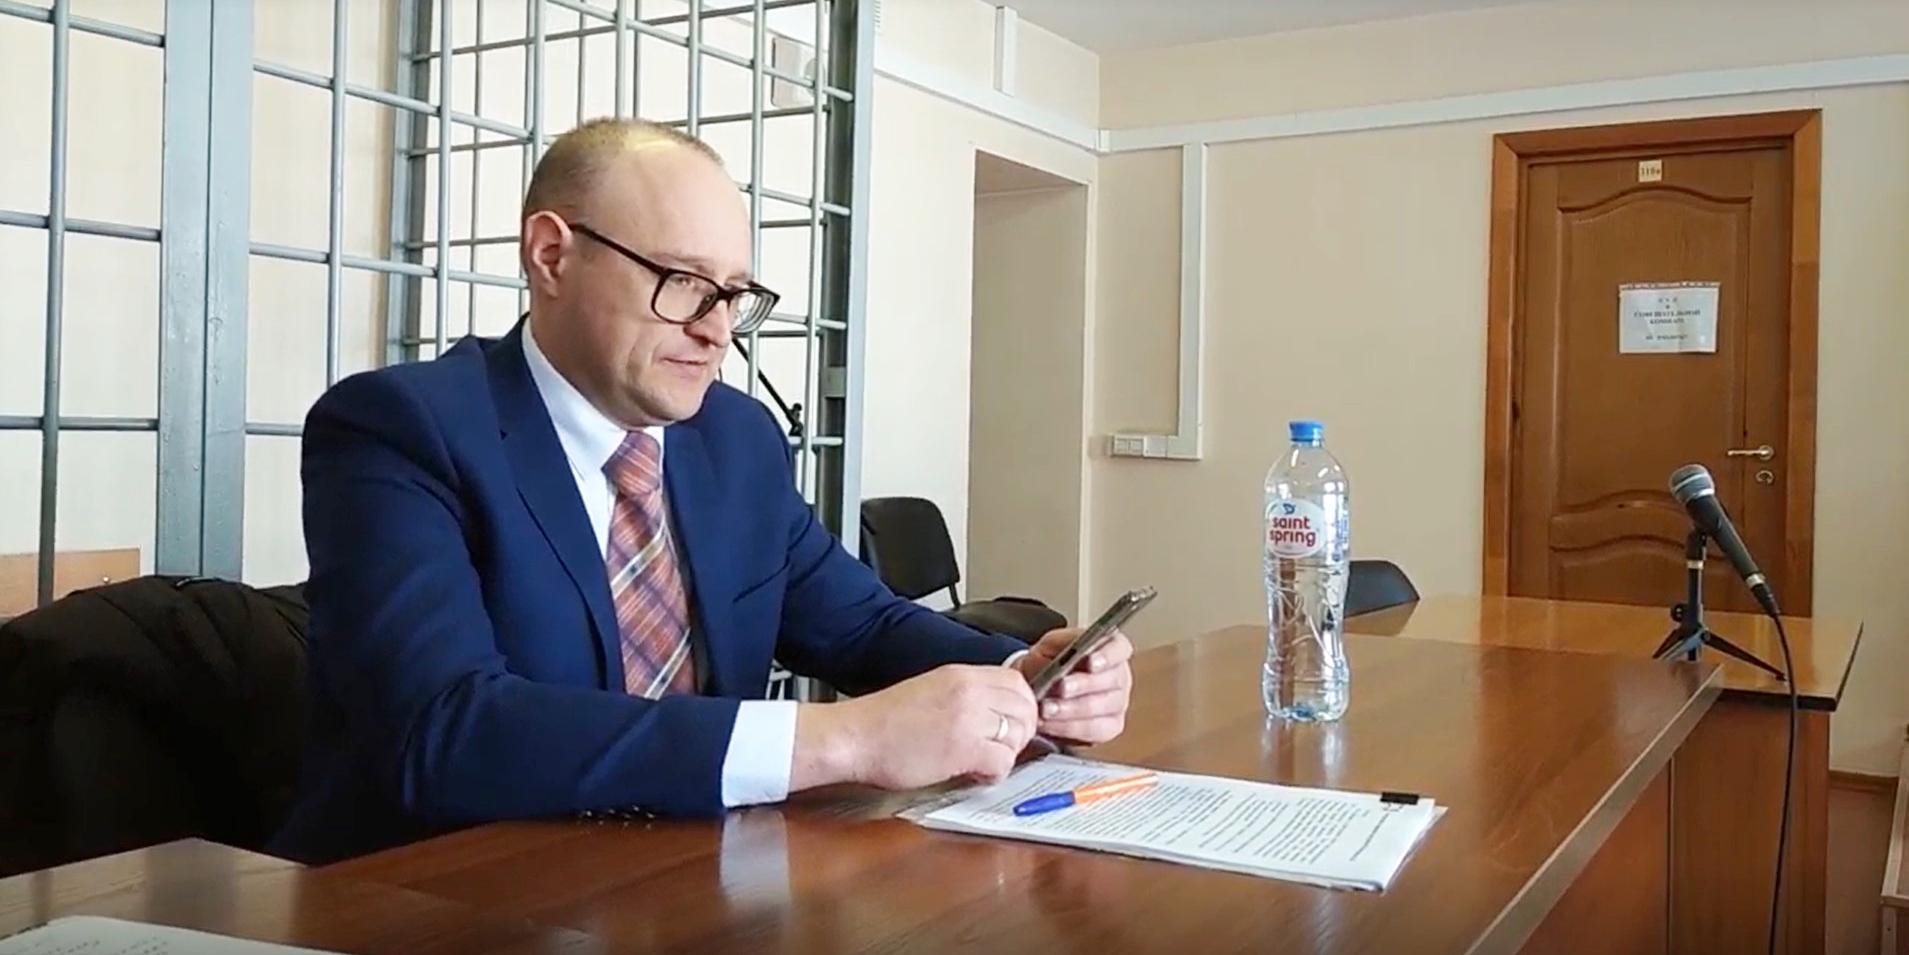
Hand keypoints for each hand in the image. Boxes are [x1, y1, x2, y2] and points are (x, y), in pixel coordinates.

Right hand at [791, 664, 1037, 791]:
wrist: (855, 736)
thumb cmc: (883, 721)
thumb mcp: (931, 690)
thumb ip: (965, 695)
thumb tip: (993, 712)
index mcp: (961, 674)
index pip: (1017, 682)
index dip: (1023, 706)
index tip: (1013, 722)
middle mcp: (969, 691)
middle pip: (1025, 707)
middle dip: (1022, 731)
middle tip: (1004, 746)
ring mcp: (968, 718)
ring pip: (1018, 734)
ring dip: (1008, 753)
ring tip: (986, 761)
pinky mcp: (963, 748)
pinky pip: (1003, 761)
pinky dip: (996, 773)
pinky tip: (976, 774)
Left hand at [1013, 628, 1133, 744]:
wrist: (1040, 686)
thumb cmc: (1049, 662)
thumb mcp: (1047, 648)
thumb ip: (1052, 651)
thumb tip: (1052, 664)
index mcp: (1111, 648)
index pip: (1119, 648)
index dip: (1107, 656)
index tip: (1090, 662)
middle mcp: (1119, 675)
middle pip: (1112, 680)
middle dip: (1083, 685)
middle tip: (1061, 688)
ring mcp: (1119, 703)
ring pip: (1102, 707)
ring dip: (1072, 710)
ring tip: (1047, 709)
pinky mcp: (1110, 726)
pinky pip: (1094, 730)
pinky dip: (1069, 727)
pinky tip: (1049, 723)